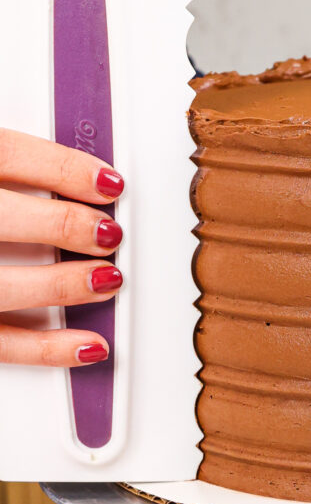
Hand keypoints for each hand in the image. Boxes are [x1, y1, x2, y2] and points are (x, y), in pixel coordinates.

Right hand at [0, 128, 123, 366]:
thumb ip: (5, 168)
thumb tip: (75, 176)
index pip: (2, 155)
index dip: (63, 169)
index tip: (107, 184)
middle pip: (0, 218)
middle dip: (65, 227)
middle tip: (107, 233)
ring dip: (62, 285)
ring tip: (105, 279)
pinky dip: (47, 348)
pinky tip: (87, 344)